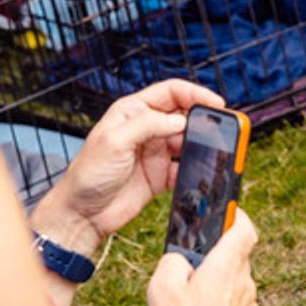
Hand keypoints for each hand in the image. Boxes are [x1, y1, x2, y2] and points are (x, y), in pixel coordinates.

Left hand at [32, 80, 223, 255]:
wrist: (82, 213)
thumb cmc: (88, 174)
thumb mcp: (114, 142)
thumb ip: (148, 125)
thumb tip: (181, 120)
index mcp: (132, 112)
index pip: (171, 92)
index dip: (195, 94)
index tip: (216, 104)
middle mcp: (146, 128)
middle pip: (185, 115)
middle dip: (204, 119)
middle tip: (223, 127)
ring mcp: (156, 152)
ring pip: (189, 141)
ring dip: (203, 145)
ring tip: (216, 150)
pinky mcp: (162, 175)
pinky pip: (187, 168)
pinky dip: (197, 170)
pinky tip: (202, 173)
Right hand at [147, 209, 260, 305]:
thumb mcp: (162, 288)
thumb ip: (173, 262)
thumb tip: (181, 259)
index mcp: (228, 266)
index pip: (245, 228)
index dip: (237, 216)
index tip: (226, 212)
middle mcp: (246, 283)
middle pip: (236, 258)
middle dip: (215, 258)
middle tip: (190, 267)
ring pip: (234, 284)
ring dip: (217, 286)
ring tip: (189, 303)